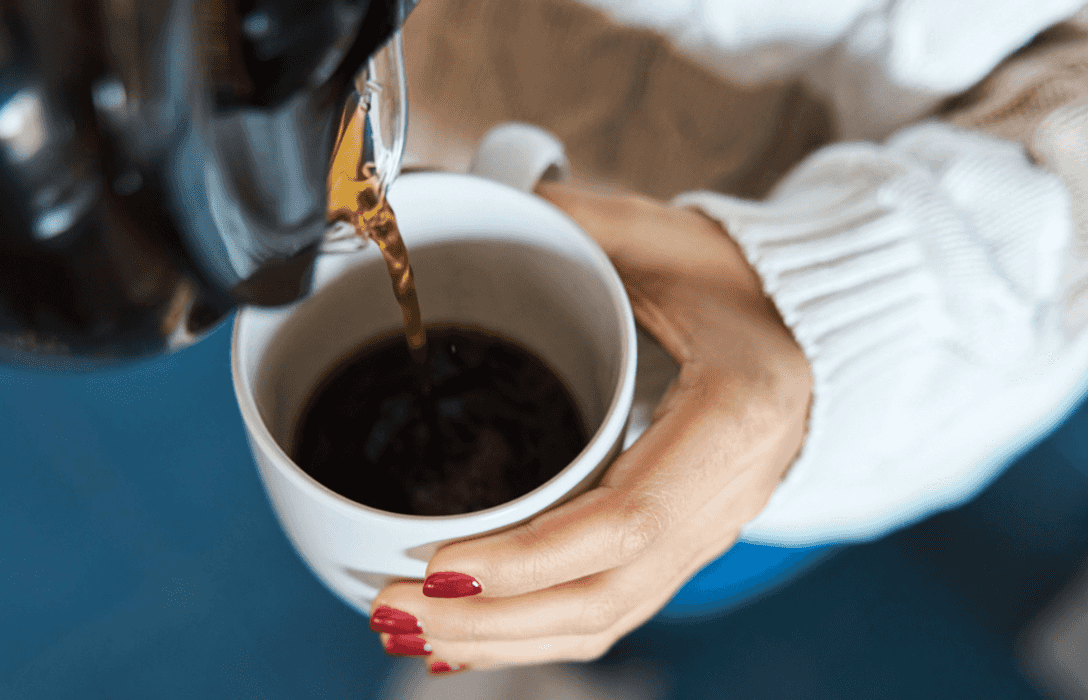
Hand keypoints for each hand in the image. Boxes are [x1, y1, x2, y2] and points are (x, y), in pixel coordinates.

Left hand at [368, 181, 811, 673]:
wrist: (817, 327)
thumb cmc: (746, 280)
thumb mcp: (668, 237)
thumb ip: (579, 222)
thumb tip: (472, 194)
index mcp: (733, 419)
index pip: (624, 521)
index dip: (526, 557)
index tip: (436, 565)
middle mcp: (726, 498)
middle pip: (603, 597)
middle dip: (489, 621)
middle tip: (391, 607)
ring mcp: (708, 533)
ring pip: (603, 620)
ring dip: (500, 641)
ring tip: (407, 630)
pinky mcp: (683, 546)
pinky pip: (609, 610)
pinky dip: (532, 635)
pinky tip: (467, 637)